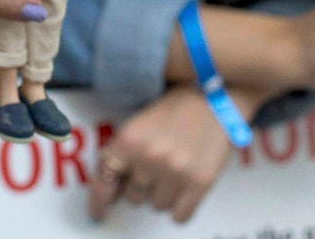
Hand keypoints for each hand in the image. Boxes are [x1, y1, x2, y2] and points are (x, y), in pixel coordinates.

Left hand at [88, 85, 241, 223]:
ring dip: (162, 194)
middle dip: (140, 187)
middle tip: (153, 170)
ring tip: (173, 171)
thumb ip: (122, 151)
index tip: (98, 212)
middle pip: (132, 197)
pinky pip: (179, 216)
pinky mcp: (200, 182)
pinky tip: (183, 189)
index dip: (99, 200)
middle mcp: (150, 157)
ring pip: (157, 206)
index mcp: (130, 139)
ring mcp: (176, 171)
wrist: (216, 99)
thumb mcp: (140, 122)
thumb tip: (111, 183)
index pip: (105, 181)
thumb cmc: (176, 108)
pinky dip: (179, 208)